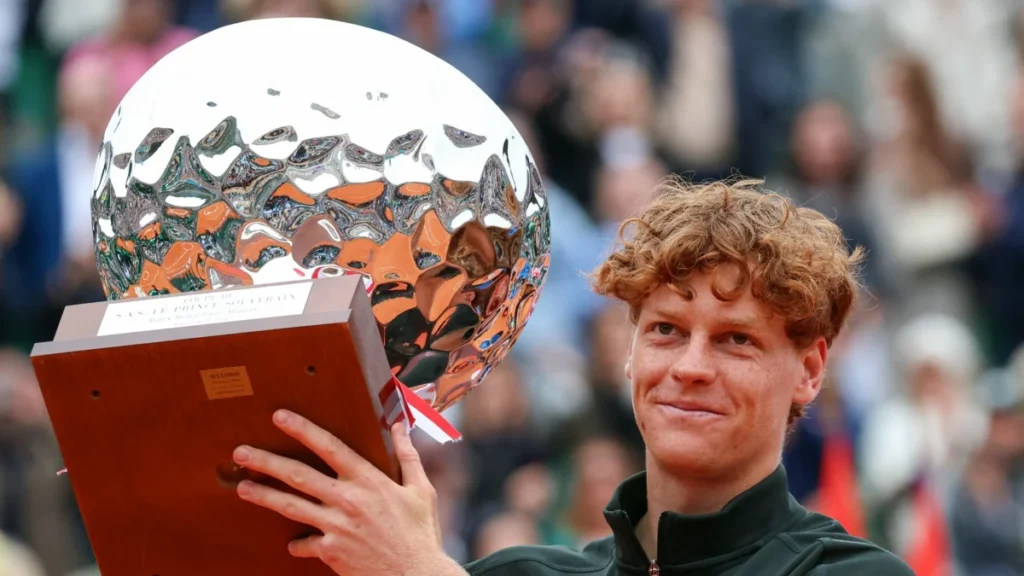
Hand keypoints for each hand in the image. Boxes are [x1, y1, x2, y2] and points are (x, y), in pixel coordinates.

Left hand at [233, 410, 466, 575]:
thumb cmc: (421, 533)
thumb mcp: (421, 490)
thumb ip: (407, 456)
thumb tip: (399, 427)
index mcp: (369, 480)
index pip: (329, 447)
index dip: (302, 429)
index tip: (280, 417)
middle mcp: (347, 500)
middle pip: (298, 475)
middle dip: (267, 461)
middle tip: (242, 452)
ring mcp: (335, 527)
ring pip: (291, 506)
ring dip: (264, 495)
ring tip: (242, 487)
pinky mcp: (331, 552)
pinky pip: (305, 544)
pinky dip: (298, 544)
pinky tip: (292, 544)